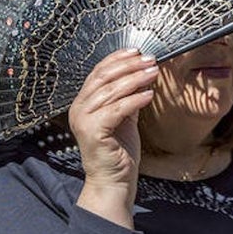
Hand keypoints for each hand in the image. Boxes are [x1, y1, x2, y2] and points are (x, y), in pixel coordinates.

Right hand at [69, 49, 158, 224]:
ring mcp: (83, 120)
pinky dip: (134, 99)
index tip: (137, 52)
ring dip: (135, 79)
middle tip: (150, 60)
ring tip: (154, 72)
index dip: (117, 59)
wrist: (113, 182)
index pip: (98, 72)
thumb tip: (143, 74)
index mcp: (83, 103)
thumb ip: (128, 97)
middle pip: (103, 77)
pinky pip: (117, 109)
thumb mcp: (124, 118)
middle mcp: (78, 109)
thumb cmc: (119, 152)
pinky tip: (149, 94)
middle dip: (129, 66)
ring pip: (111, 91)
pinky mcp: (93, 131)